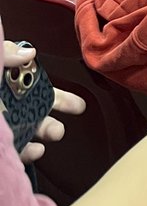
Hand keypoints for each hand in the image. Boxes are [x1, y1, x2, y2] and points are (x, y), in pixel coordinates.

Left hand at [2, 41, 86, 163]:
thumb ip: (7, 52)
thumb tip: (30, 52)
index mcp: (8, 84)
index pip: (38, 88)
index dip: (60, 97)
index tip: (80, 105)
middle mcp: (8, 105)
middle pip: (38, 109)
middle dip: (57, 113)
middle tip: (76, 111)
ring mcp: (5, 125)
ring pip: (29, 130)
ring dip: (46, 131)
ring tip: (56, 133)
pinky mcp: (1, 143)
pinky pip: (15, 151)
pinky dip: (28, 152)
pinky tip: (36, 150)